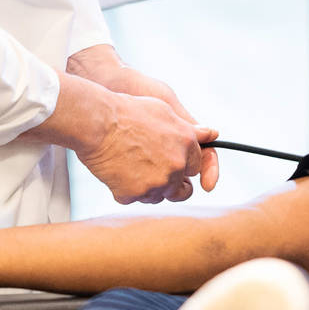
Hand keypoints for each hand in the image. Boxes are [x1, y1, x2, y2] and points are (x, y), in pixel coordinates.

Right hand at [70, 49, 220, 192]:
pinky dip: (127, 190)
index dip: (183, 166)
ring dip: (150, 188)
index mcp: (187, 145)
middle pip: (181, 189)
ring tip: (131, 167)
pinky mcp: (135, 194)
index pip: (195, 167)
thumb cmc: (127, 111)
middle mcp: (176, 166)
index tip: (171, 163)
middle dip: (171, 184)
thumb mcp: (163, 110)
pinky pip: (135, 199)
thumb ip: (189, 128)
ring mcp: (156, 183)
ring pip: (159, 197)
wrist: (96, 122)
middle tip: (152, 172)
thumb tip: (212, 134)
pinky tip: (116, 172)